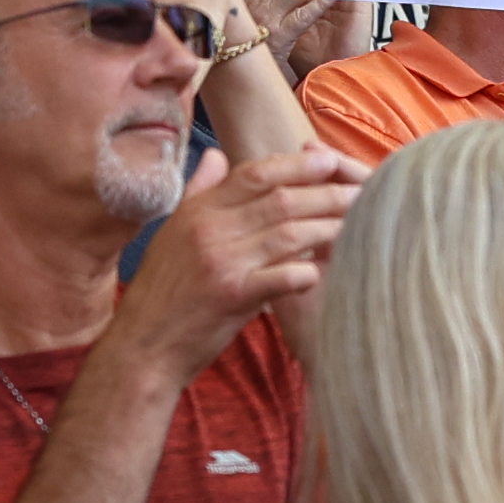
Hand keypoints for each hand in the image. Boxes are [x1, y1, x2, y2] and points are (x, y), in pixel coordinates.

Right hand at [115, 143, 356, 375]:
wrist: (142, 347)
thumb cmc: (163, 291)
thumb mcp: (173, 232)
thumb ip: (200, 191)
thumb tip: (218, 155)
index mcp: (198, 210)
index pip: (254, 173)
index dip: (296, 164)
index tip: (329, 160)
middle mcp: (209, 229)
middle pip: (280, 199)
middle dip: (326, 193)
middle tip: (361, 193)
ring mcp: (221, 261)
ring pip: (288, 233)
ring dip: (328, 227)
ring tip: (357, 225)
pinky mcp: (231, 296)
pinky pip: (281, 276)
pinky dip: (306, 272)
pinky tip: (323, 272)